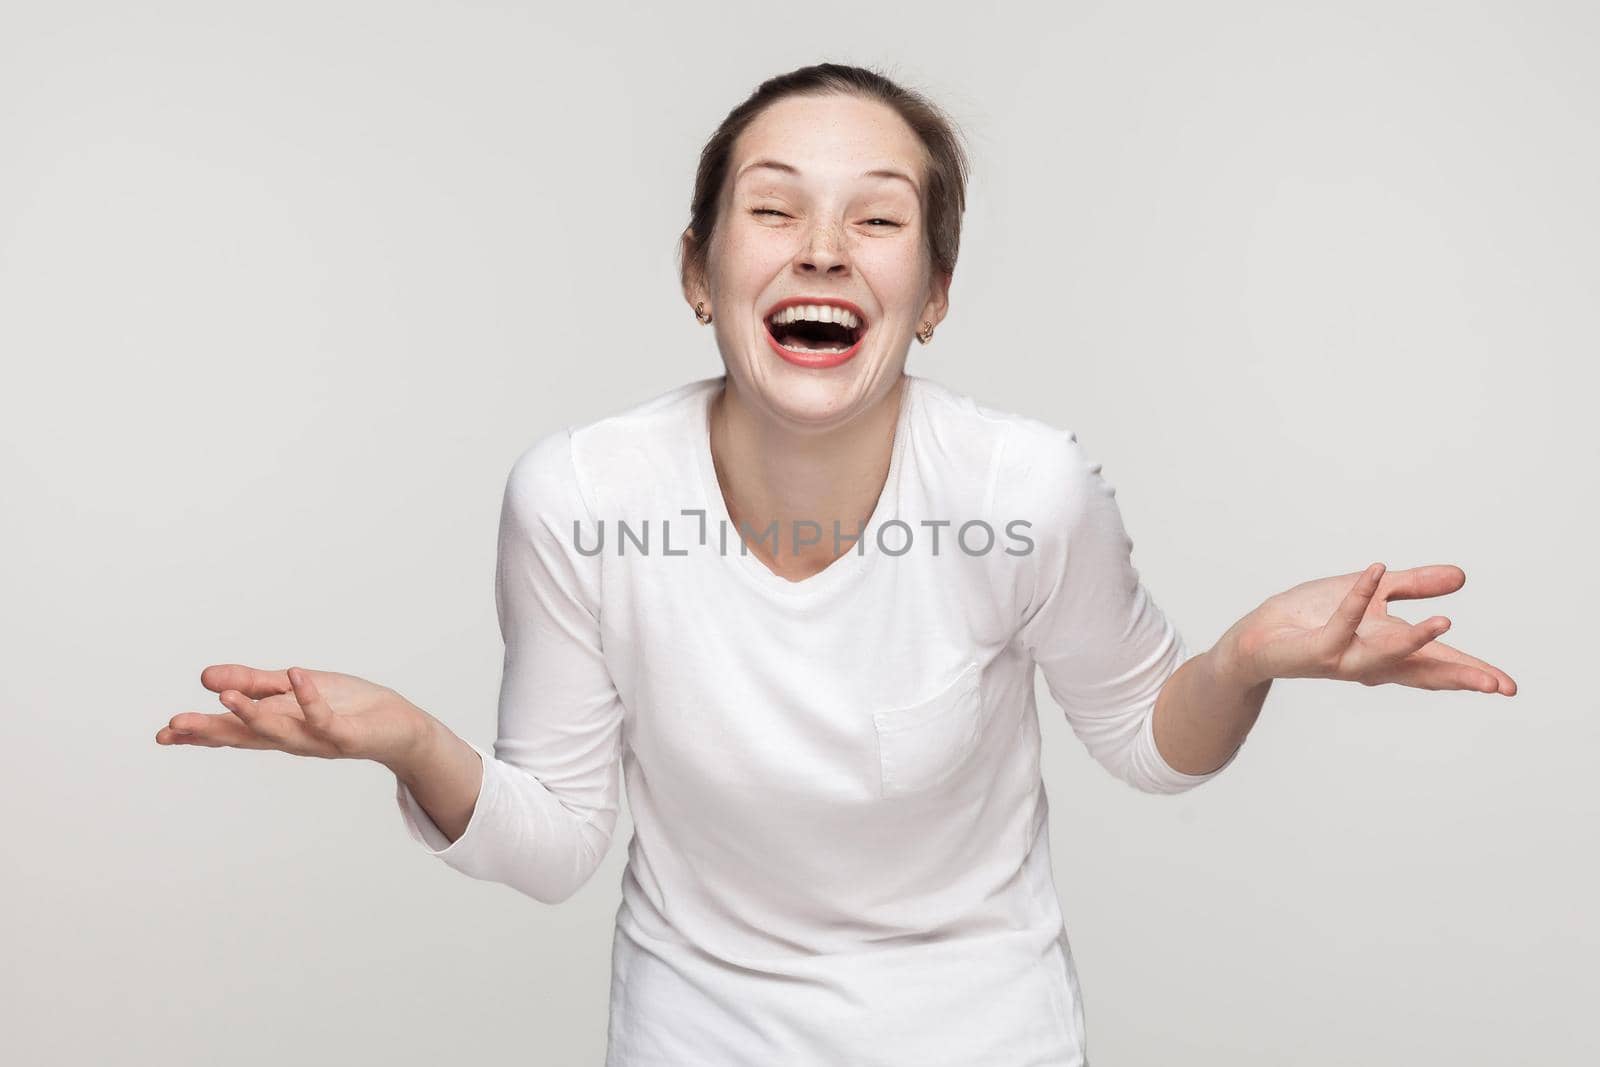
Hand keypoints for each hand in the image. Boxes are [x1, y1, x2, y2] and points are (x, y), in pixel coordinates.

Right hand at [155, 664, 430, 767]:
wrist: (398, 726)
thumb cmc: (345, 705)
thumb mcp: (292, 688)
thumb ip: (253, 684)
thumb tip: (206, 678)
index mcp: (275, 727)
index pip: (231, 731)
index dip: (198, 734)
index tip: (163, 735)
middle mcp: (291, 738)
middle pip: (245, 737)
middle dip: (210, 731)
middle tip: (173, 727)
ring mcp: (317, 738)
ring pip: (279, 731)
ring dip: (253, 715)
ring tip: (225, 697)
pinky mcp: (346, 735)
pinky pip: (324, 716)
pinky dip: (310, 697)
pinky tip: (296, 675)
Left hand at [1217, 563, 1516, 694]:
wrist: (1258, 636)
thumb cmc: (1313, 617)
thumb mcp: (1372, 594)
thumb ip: (1414, 585)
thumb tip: (1462, 577)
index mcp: (1390, 651)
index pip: (1438, 665)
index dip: (1472, 674)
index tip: (1508, 686)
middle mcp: (1372, 662)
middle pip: (1422, 672)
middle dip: (1458, 676)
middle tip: (1496, 685)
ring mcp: (1345, 659)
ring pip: (1384, 654)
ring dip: (1413, 639)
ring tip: (1445, 623)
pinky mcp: (1317, 648)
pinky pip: (1342, 621)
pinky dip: (1359, 596)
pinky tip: (1375, 572)